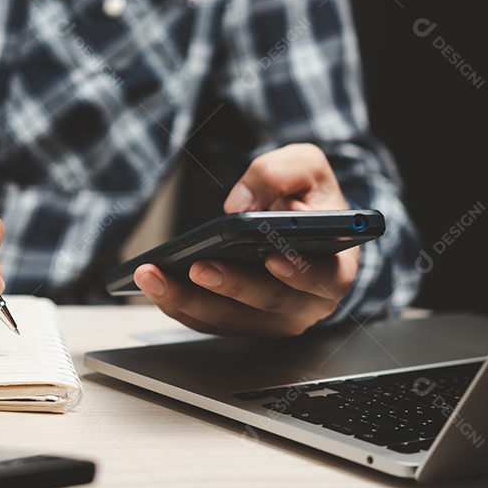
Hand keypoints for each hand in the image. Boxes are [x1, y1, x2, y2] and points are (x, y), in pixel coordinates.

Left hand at [134, 143, 359, 337]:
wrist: (298, 217)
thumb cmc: (308, 196)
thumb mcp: (306, 167)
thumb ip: (280, 173)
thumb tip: (239, 205)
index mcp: (335, 268)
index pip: (323, 278)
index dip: (300, 273)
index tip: (273, 259)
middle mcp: (306, 303)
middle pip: (268, 303)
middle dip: (231, 286)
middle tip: (199, 267)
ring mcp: (272, 318)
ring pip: (229, 318)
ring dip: (188, 299)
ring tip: (152, 273)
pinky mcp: (241, 321)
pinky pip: (206, 320)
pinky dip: (176, 302)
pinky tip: (151, 280)